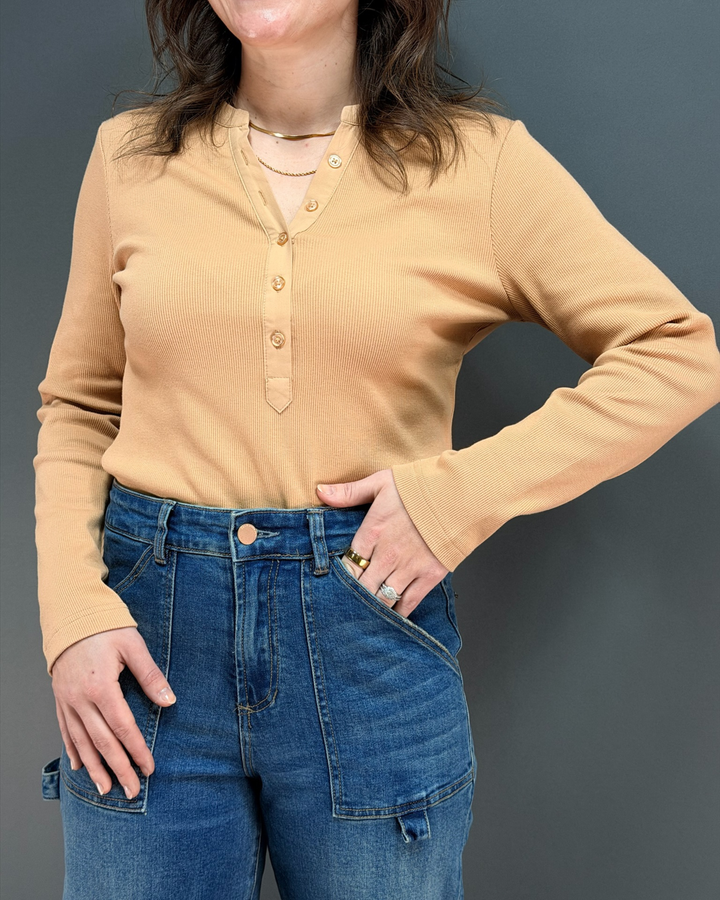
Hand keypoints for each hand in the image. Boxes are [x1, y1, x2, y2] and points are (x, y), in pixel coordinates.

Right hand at [50, 627, 176, 798]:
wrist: (70, 614)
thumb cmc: (105, 627)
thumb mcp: (133, 646)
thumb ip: (150, 675)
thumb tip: (169, 701)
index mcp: (102, 688)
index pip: (123, 728)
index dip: (137, 751)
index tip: (149, 768)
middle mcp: (81, 700)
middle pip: (102, 742)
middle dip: (118, 769)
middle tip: (131, 791)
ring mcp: (67, 701)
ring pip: (81, 742)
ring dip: (94, 768)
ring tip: (105, 788)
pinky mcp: (60, 698)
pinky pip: (65, 729)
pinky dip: (72, 749)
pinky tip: (79, 765)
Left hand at [316, 468, 448, 617]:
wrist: (459, 494)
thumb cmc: (420, 486)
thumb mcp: (380, 482)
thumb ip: (349, 492)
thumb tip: (320, 491)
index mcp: (372, 532)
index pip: (347, 565)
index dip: (339, 578)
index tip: (334, 585)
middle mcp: (388, 554)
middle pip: (362, 587)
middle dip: (352, 597)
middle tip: (345, 607)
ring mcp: (409, 568)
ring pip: (382, 599)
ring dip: (372, 608)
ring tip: (363, 617)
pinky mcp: (429, 576)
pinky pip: (409, 603)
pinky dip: (398, 613)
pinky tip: (390, 618)